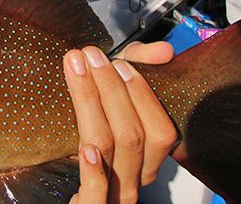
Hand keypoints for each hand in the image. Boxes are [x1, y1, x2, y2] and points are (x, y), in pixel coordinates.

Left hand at [64, 41, 176, 202]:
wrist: (76, 190)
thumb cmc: (99, 141)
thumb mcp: (117, 102)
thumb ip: (138, 70)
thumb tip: (164, 50)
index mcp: (149, 158)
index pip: (160, 130)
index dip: (142, 94)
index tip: (119, 61)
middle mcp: (135, 176)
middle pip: (131, 134)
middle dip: (111, 88)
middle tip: (91, 55)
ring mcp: (113, 192)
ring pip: (110, 148)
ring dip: (91, 102)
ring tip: (77, 68)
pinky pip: (96, 193)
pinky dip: (93, 171)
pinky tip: (86, 149)